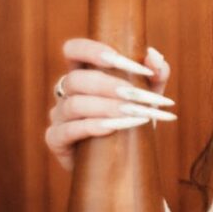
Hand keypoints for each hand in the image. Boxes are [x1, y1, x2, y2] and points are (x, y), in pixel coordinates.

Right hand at [46, 38, 175, 171]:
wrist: (125, 162)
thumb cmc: (134, 120)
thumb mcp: (150, 96)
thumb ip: (155, 74)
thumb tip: (154, 55)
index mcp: (83, 72)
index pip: (74, 50)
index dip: (91, 50)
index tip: (119, 58)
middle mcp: (66, 92)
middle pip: (77, 79)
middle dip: (109, 85)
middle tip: (137, 94)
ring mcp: (58, 116)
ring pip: (75, 105)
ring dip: (107, 108)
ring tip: (133, 114)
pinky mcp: (56, 140)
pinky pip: (68, 130)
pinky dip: (92, 128)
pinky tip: (112, 128)